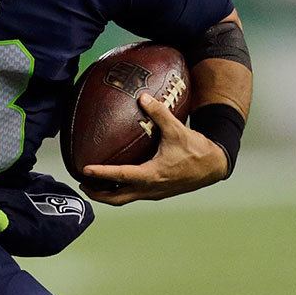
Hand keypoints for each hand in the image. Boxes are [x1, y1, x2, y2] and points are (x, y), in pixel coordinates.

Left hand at [81, 93, 230, 205]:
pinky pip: (133, 195)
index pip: (121, 176)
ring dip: (107, 194)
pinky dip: (120, 191)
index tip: (84, 170)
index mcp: (153, 175)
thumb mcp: (177, 129)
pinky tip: (114, 181)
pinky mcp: (158, 192)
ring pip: (125, 199)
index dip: (101, 174)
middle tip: (81, 183)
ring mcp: (154, 193)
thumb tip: (143, 96)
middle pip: (117, 198)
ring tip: (91, 185)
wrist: (215, 166)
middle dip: (98, 193)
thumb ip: (159, 113)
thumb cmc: (196, 149)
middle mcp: (151, 188)